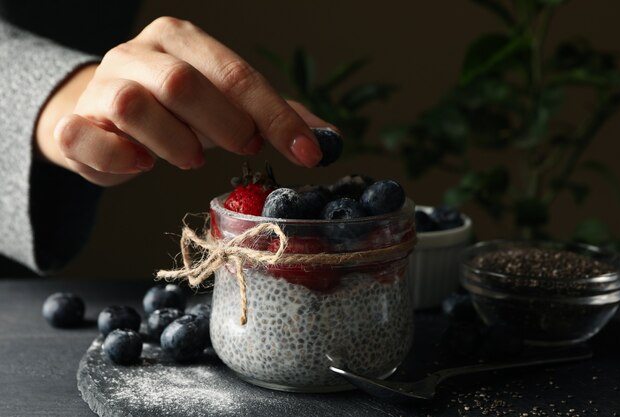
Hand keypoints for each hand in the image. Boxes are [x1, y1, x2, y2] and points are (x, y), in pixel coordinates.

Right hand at [36, 17, 330, 186]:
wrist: (102, 116)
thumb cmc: (175, 111)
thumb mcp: (227, 106)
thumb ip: (272, 117)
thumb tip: (328, 139)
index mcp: (181, 40)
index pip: (236, 75)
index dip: (277, 118)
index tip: (309, 154)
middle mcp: (138, 54)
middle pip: (182, 83)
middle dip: (223, 124)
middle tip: (243, 147)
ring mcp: (101, 86)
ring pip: (134, 105)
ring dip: (173, 143)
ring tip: (190, 156)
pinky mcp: (73, 122)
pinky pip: (87, 136)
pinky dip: (118, 157)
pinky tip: (139, 163)